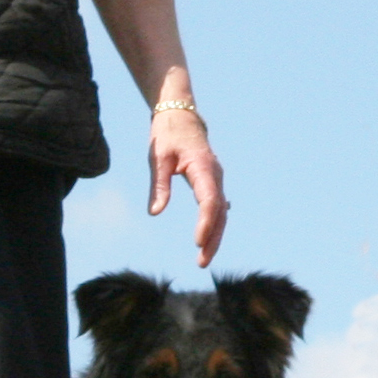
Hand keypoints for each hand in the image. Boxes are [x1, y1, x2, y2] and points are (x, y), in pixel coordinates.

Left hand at [148, 110, 227, 267]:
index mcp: (204, 168)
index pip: (209, 201)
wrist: (180, 115)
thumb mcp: (157, 158)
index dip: (205, 223)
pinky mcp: (212, 182)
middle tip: (202, 262)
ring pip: (221, 212)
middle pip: (219, 213)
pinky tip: (209, 240)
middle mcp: (216, 175)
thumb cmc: (167, 134)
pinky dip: (214, 224)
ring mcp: (217, 179)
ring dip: (214, 235)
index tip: (197, 242)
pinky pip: (217, 207)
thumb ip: (159, 185)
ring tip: (203, 258)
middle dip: (213, 239)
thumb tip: (155, 212)